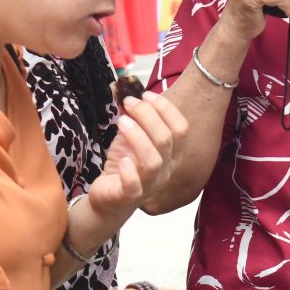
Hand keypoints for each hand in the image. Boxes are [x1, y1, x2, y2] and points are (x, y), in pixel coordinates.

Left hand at [86, 93, 188, 215]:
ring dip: (137, 136)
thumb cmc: (123, 166)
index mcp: (171, 154)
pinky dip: (129, 172)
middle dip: (148, 115)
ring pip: (153, 161)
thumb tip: (124, 90)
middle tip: (129, 103)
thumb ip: (132, 117)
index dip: (165, 108)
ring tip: (122, 121)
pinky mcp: (129, 196)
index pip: (181, 128)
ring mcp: (149, 184)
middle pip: (167, 139)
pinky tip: (121, 161)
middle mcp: (165, 169)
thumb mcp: (129, 137)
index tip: (145, 95)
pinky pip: (135, 186)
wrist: (108, 198)